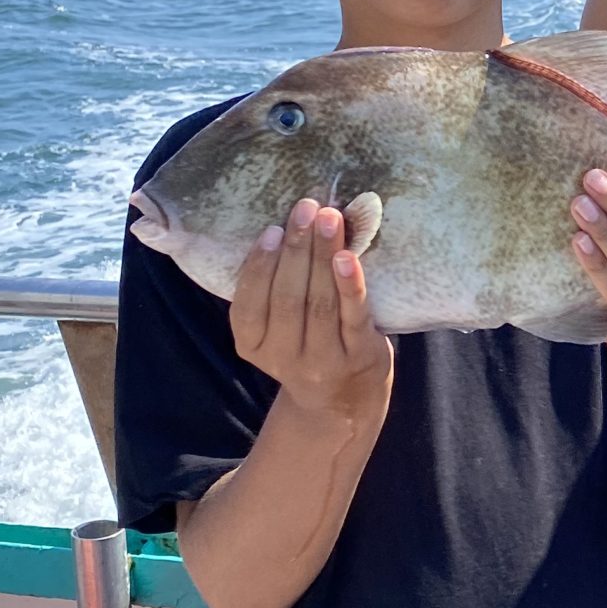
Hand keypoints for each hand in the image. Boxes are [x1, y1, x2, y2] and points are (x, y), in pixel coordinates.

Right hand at [229, 196, 393, 423]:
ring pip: (319, 303)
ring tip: (328, 217)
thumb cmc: (307, 343)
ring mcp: (323, 360)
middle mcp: (284, 357)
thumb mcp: (275, 328)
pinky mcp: (359, 356)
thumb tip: (286, 224)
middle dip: (296, 249)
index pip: (247, 305)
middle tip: (304, 209)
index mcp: (252, 345)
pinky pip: (353, 315)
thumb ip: (272, 290)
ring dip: (322, 255)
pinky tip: (347, 256)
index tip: (272, 230)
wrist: (344, 398)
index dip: (259, 266)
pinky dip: (350, 284)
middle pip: (287, 298)